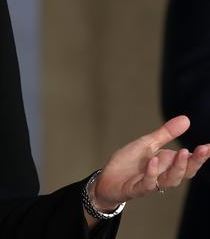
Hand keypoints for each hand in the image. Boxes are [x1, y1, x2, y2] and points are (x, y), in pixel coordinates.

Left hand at [92, 115, 209, 209]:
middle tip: (203, 149)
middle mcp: (163, 175)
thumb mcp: (147, 144)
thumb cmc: (129, 163)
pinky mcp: (135, 189)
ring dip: (177, 167)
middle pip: (184, 172)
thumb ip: (166, 134)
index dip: (201, 156)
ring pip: (170, 180)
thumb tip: (186, 119)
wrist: (107, 179)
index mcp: (167, 164)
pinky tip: (154, 161)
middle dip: (194, 162)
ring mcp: (150, 183)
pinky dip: (151, 173)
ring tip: (182, 152)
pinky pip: (147, 184)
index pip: (189, 162)